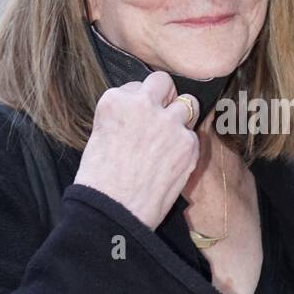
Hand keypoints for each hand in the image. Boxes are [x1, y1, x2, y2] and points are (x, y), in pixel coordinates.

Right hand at [73, 74, 199, 230]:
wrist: (113, 211)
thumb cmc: (101, 182)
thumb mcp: (101, 137)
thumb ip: (123, 118)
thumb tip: (141, 116)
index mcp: (115, 101)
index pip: (135, 86)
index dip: (139, 103)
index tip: (138, 119)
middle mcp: (142, 105)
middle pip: (163, 82)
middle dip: (165, 95)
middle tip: (161, 115)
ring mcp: (168, 122)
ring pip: (187, 104)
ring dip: (180, 118)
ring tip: (169, 140)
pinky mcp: (188, 143)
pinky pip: (192, 135)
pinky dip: (185, 147)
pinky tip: (171, 164)